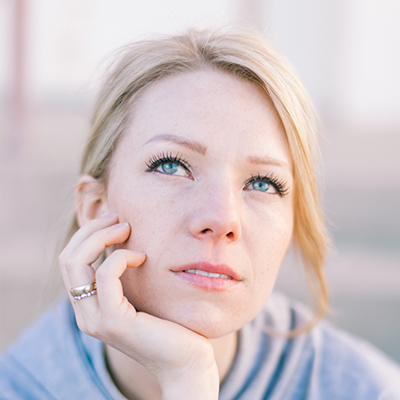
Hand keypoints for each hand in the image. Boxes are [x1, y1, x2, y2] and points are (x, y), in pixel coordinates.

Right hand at [59, 214, 218, 398]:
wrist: (186, 362)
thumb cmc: (169, 324)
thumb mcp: (141, 293)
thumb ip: (125, 275)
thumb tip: (124, 239)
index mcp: (89, 306)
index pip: (70, 261)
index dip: (88, 234)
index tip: (116, 220)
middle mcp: (85, 313)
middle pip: (68, 258)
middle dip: (92, 229)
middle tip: (119, 218)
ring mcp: (96, 319)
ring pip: (76, 262)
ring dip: (102, 236)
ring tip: (127, 228)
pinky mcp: (114, 321)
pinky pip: (106, 273)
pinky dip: (122, 256)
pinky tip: (142, 256)